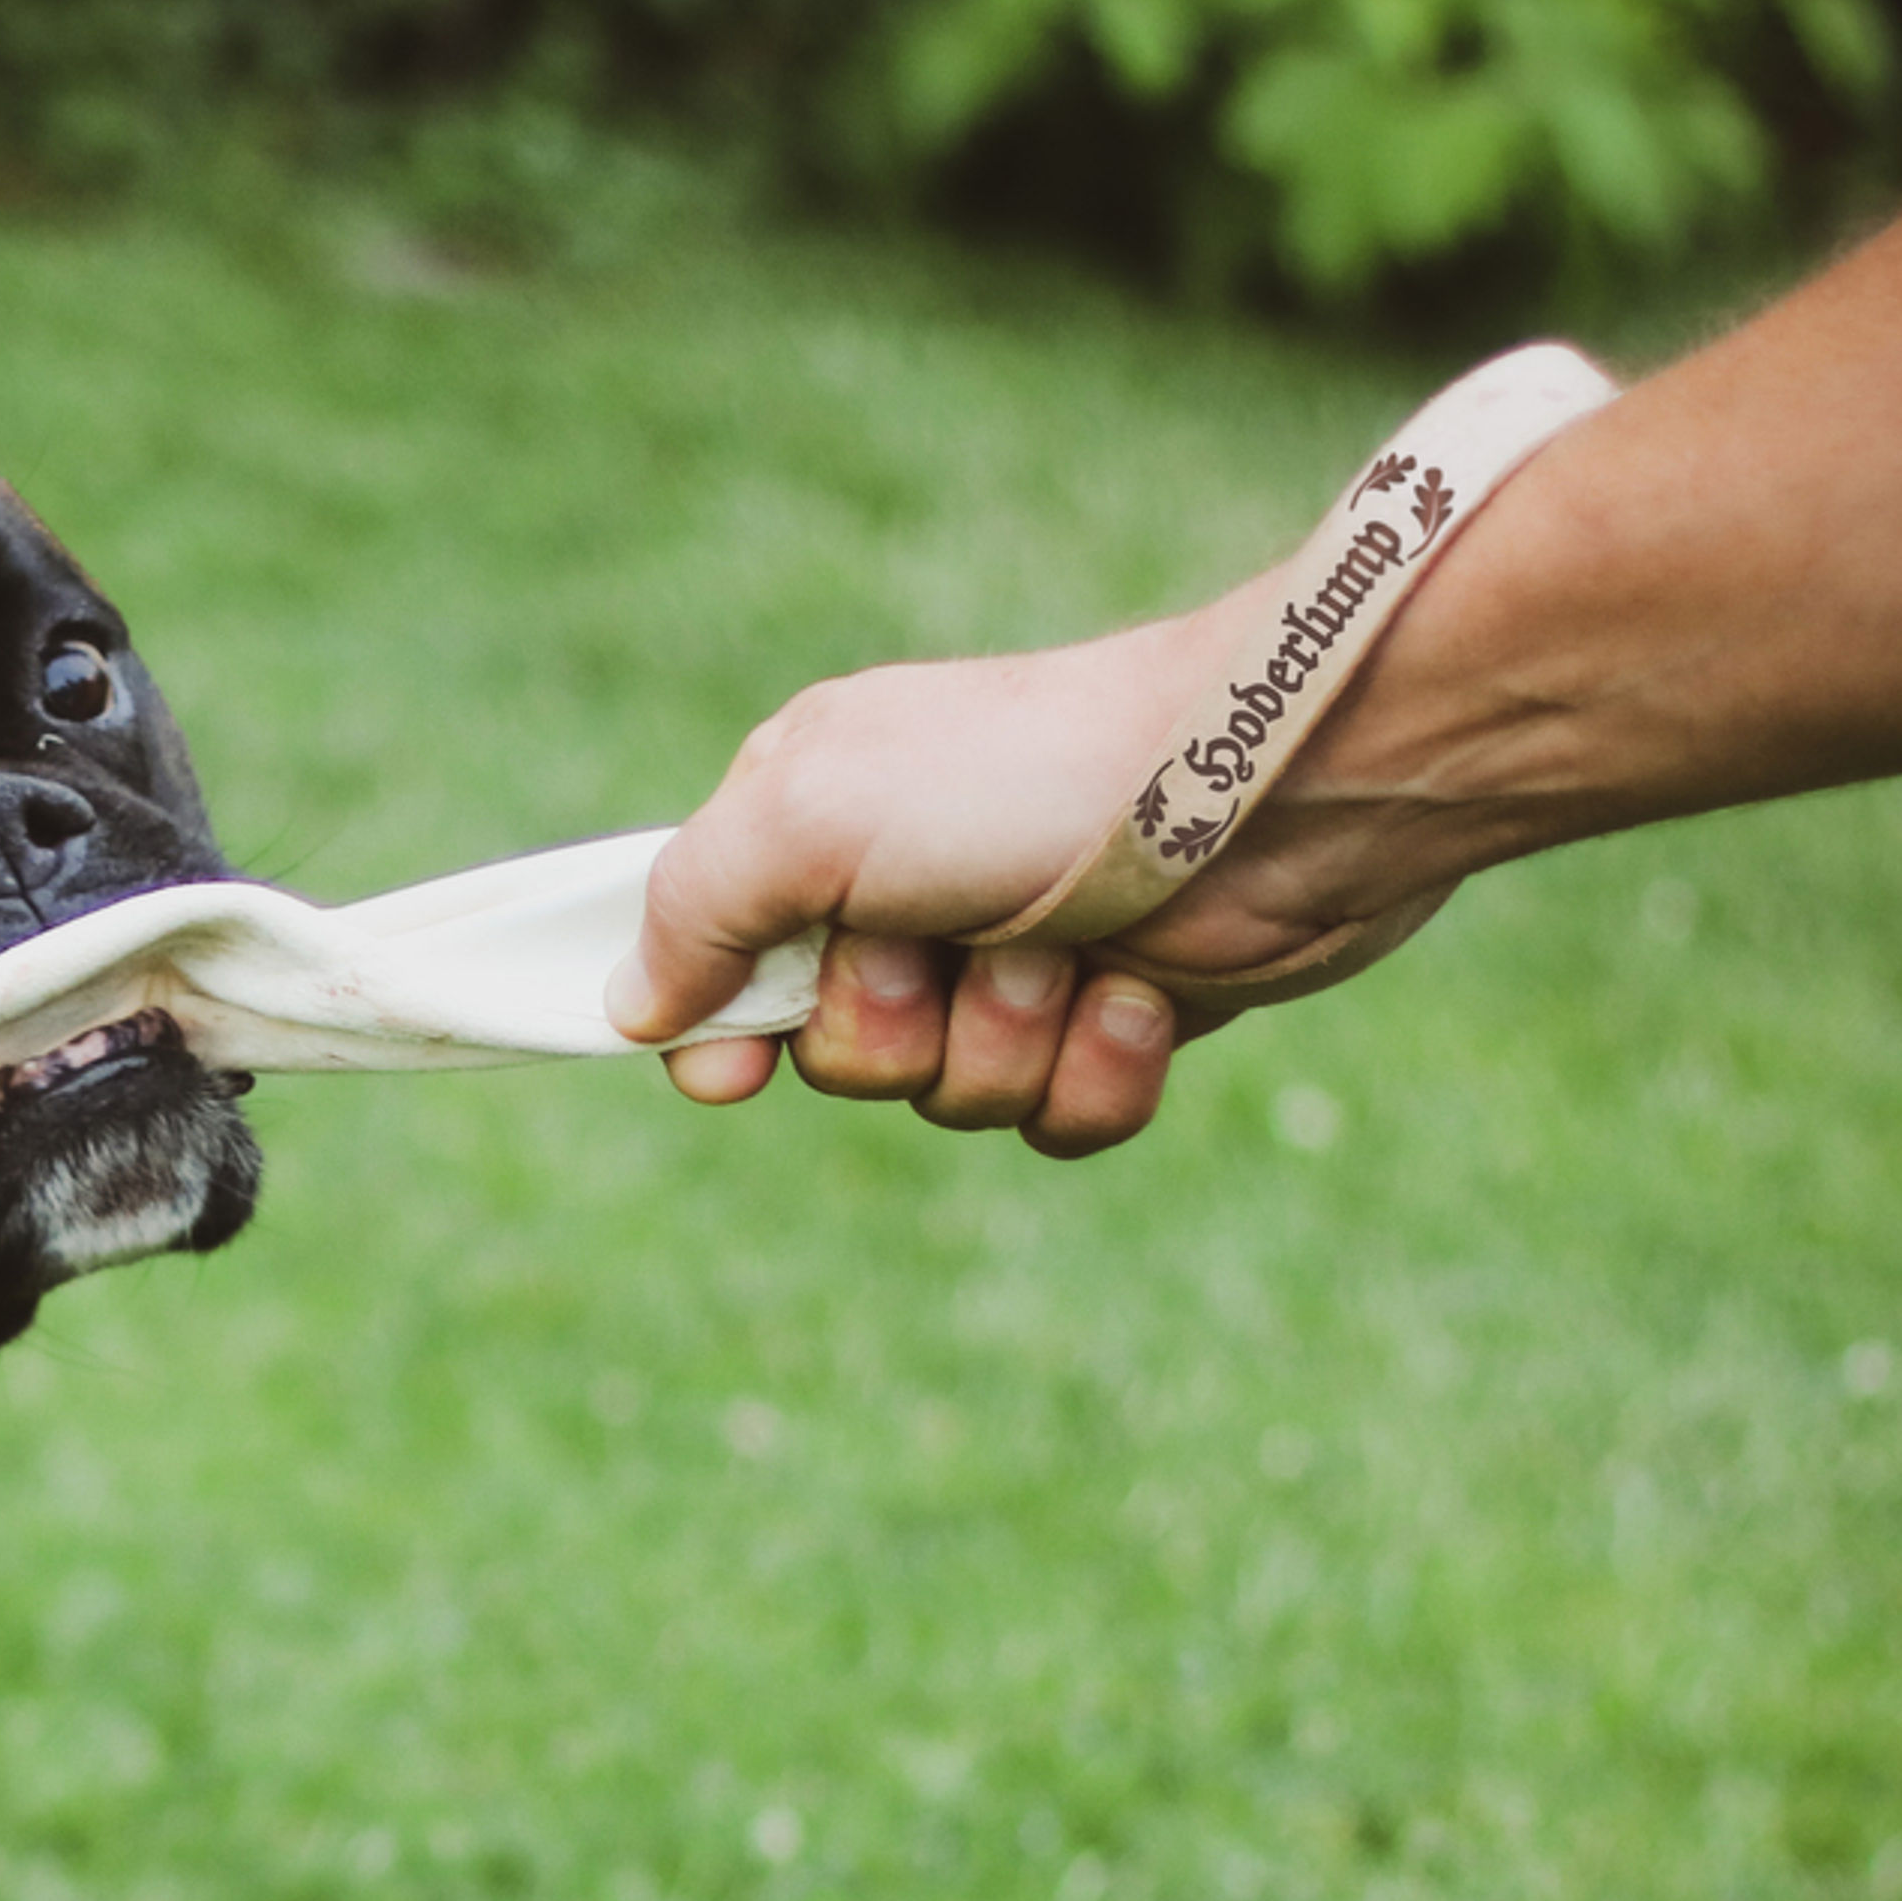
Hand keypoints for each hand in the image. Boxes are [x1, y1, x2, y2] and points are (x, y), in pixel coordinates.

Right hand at [604, 568, 1465, 1156]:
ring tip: (1067, 952)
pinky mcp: (1116, 1014)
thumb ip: (689, 906)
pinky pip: (1059, 1123)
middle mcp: (906, 893)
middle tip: (948, 945)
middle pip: (834, 1058)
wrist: (1271, 793)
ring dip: (1009, 1043)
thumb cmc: (1027, 777)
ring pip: (953, 1099)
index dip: (715, 1034)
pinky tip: (1138, 995)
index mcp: (815, 826)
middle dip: (897, 1028)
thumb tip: (630, 1008)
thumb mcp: (807, 813)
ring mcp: (1015, 959)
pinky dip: (1097, 1074)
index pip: (712, 964)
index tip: (728, 1073)